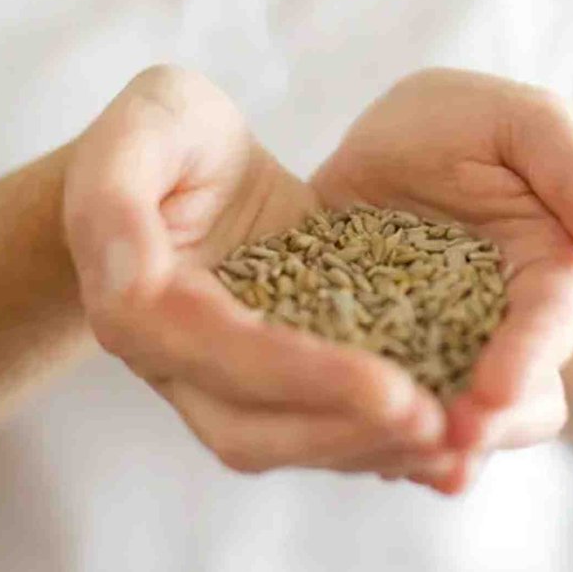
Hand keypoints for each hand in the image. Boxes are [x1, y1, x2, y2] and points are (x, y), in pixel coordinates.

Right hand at [62, 66, 451, 483]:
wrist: (177, 167)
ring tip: (451, 438)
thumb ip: (120, 187)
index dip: (301, 376)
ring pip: (277, 443)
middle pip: (244, 428)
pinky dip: (369, 438)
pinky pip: (307, 428)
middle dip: (341, 431)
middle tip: (439, 424)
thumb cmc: (163, 133)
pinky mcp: (257, 382)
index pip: (216, 352)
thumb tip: (131, 283)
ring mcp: (206, 379)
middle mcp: (163, 357)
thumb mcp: (149, 122)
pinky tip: (441, 432)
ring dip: (362, 449)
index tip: (394, 388)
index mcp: (131, 298)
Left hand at [308, 69, 572, 492]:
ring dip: (426, 446)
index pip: (547, 328)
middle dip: (485, 426)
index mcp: (545, 278)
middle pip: (507, 399)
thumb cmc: (470, 122)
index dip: (527, 361)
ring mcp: (433, 348)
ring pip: (442, 414)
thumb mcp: (523, 124)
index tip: (498, 392)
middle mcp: (496, 329)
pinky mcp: (369, 352)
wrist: (387, 134)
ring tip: (399, 468)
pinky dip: (363, 427)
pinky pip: (372, 400)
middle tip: (449, 443)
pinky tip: (337, 442)